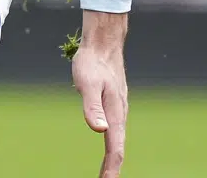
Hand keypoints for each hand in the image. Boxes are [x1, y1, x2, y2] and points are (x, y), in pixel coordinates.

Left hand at [72, 13, 128, 177]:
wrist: (104, 43)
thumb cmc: (92, 62)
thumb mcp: (87, 83)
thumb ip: (92, 107)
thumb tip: (99, 130)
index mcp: (115, 113)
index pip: (115, 148)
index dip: (111, 169)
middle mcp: (120, 114)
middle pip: (119, 148)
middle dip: (113, 169)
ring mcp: (119, 109)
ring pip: (118, 140)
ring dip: (113, 159)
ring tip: (106, 174)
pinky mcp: (115, 105)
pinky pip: (116, 131)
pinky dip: (113, 145)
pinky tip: (108, 147)